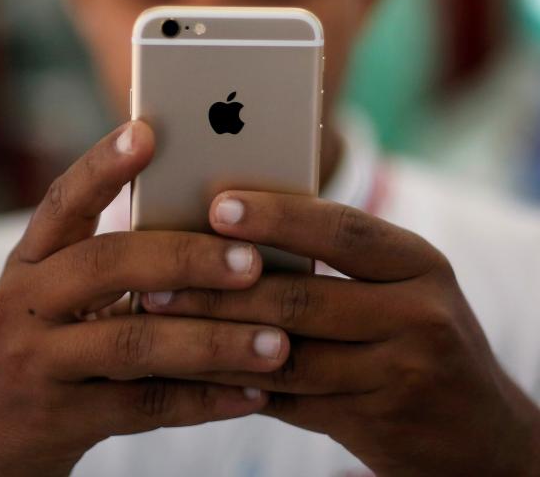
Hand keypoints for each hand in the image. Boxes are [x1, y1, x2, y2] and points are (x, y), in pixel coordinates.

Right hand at [0, 127, 289, 476]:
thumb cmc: (55, 338)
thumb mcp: (68, 290)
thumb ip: (124, 259)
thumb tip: (224, 228)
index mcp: (33, 257)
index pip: (64, 199)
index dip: (102, 165)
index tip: (147, 132)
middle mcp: (25, 301)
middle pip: (107, 264)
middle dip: (186, 259)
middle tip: (253, 261)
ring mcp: (37, 362)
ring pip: (134, 343)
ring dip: (213, 341)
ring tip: (277, 342)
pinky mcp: (60, 419)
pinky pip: (145, 407)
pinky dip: (205, 400)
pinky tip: (253, 391)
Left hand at [142, 190, 539, 476]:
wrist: (478, 429)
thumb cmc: (421, 332)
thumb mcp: (399, 282)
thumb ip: (336, 259)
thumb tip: (237, 231)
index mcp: (419, 261)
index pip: (342, 230)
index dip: (278, 217)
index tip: (218, 205)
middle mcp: (418, 313)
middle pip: (303, 296)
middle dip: (220, 287)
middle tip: (156, 274)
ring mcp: (401, 373)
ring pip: (286, 354)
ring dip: (213, 338)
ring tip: (157, 317)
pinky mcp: (376, 422)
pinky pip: (288, 401)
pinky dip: (234, 383)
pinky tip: (191, 368)